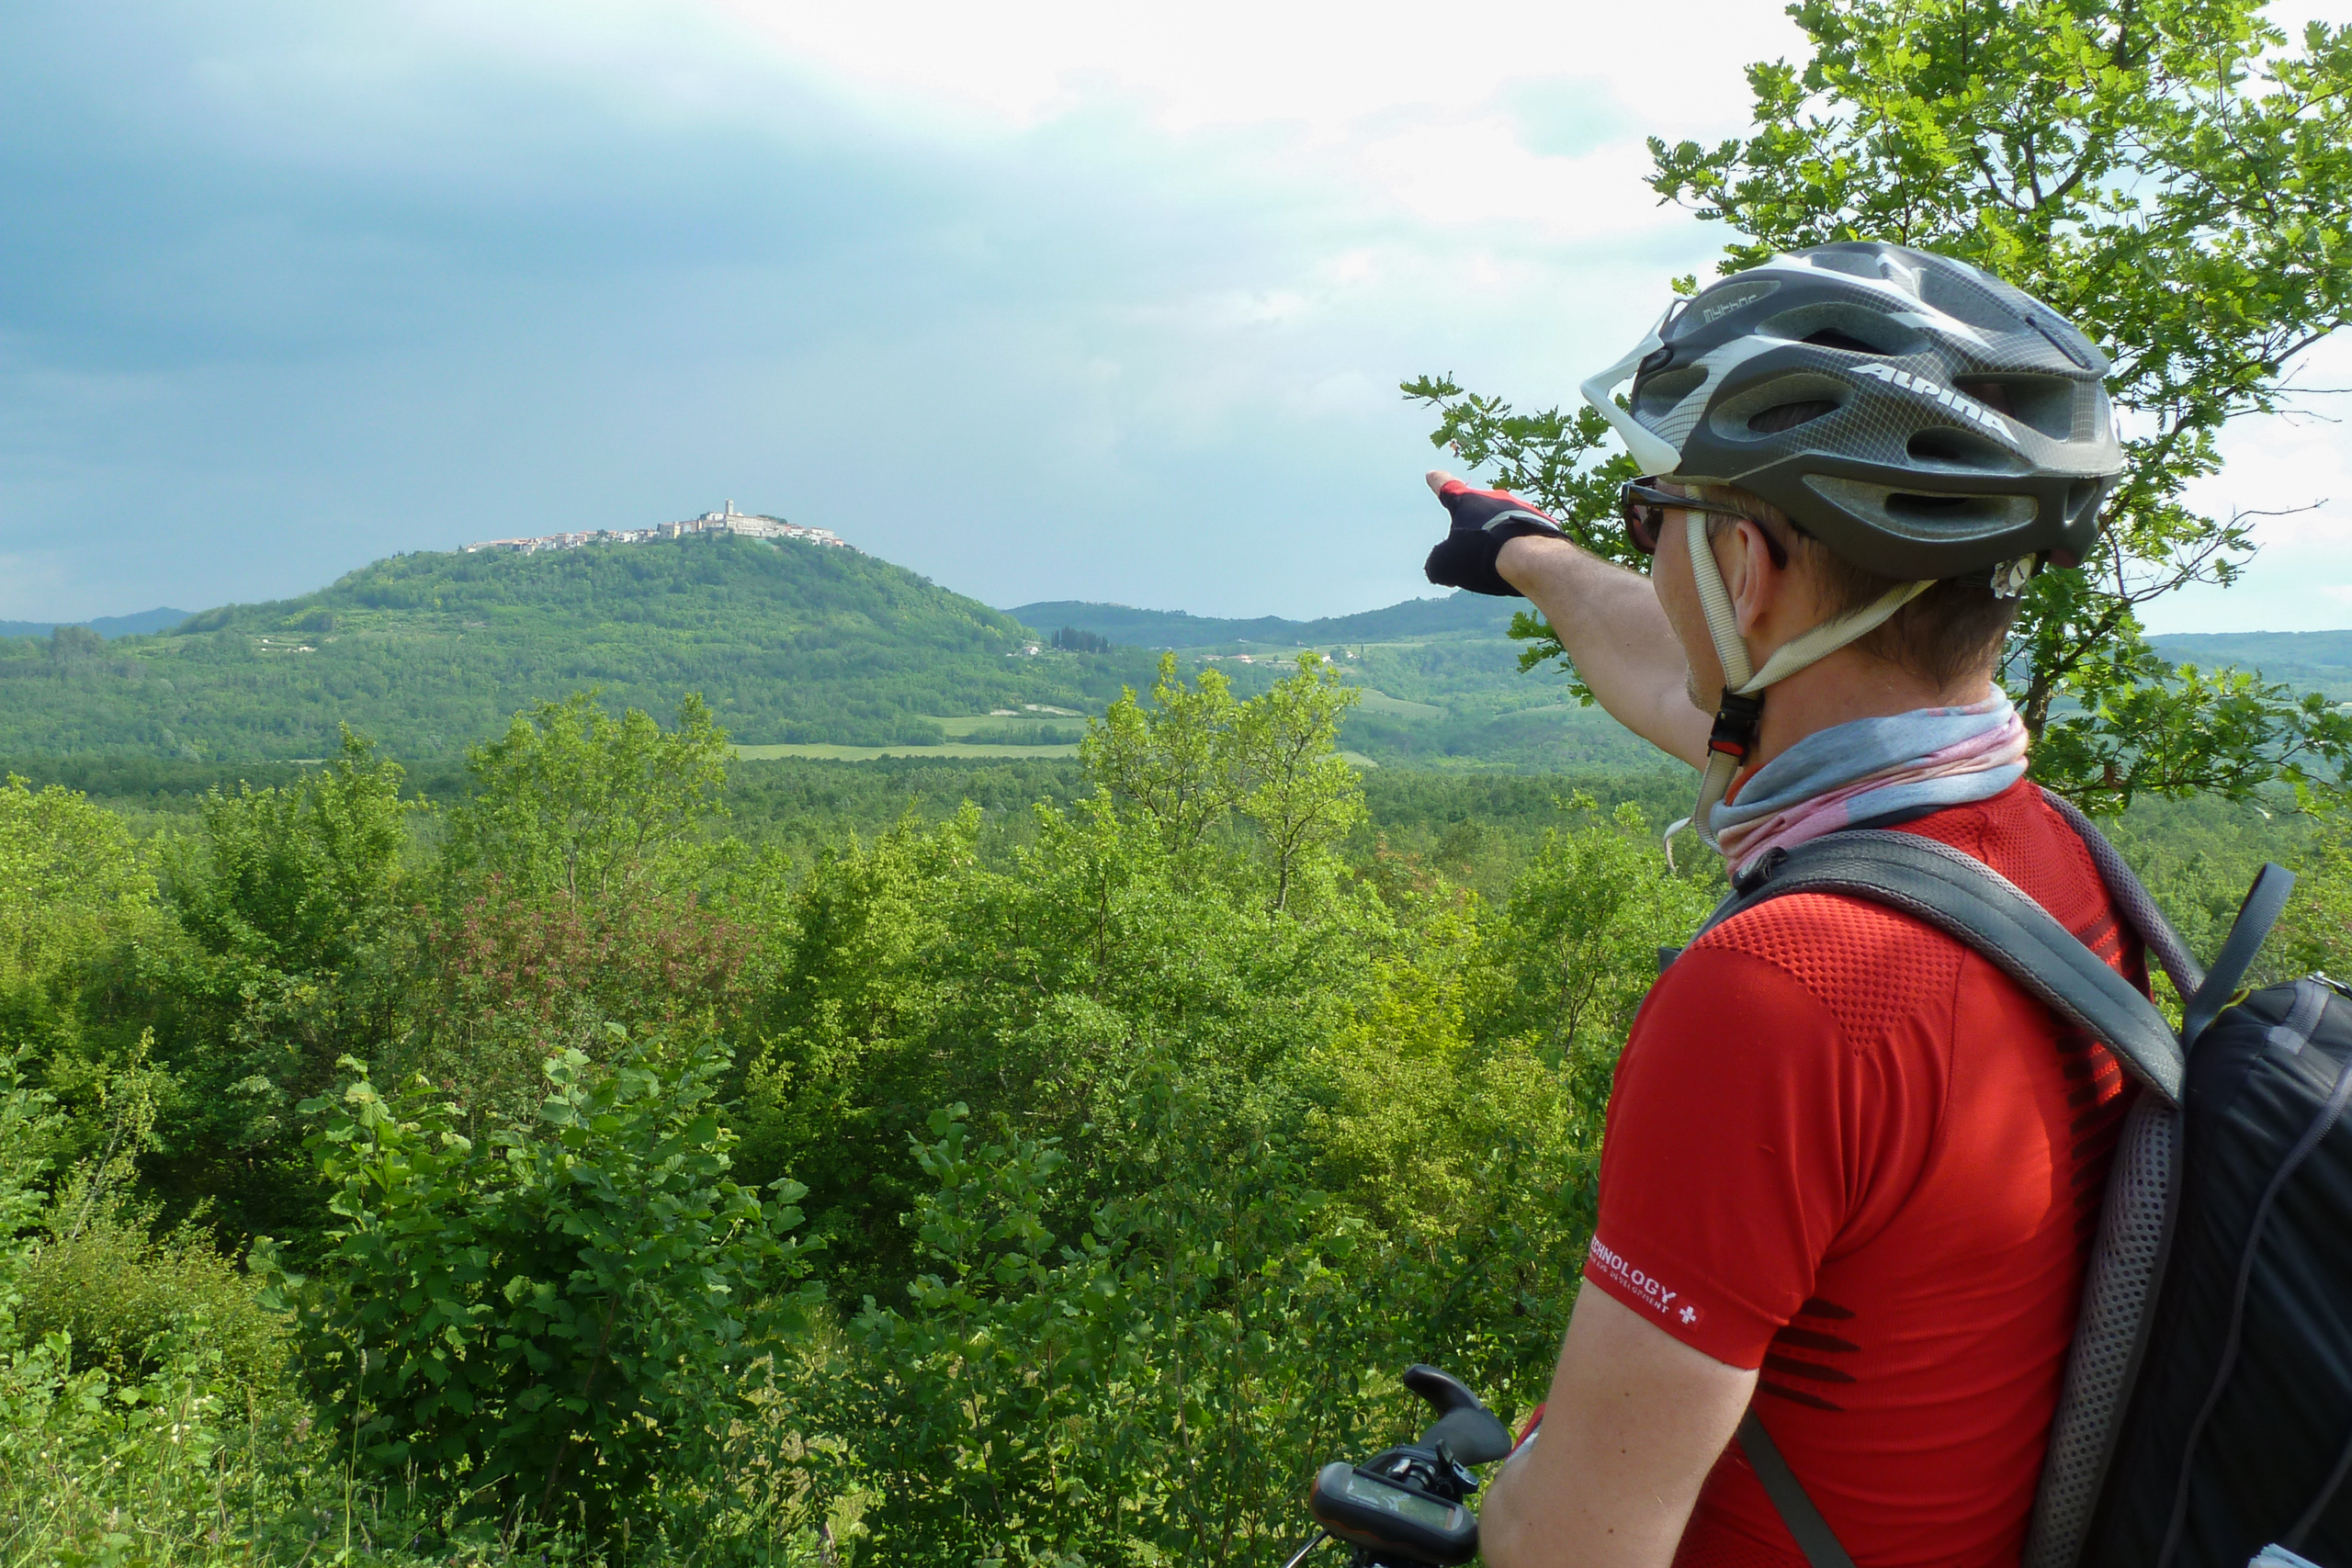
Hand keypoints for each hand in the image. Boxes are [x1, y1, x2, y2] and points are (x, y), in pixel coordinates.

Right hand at [1420, 470, 1566, 596]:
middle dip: (1474, 527)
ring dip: (1499, 539)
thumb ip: (1436, 563)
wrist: (1528, 559)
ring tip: (1498, 565)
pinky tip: (1519, 565)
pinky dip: (1519, 546)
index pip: (1445, 486)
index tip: (1433, 475)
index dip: (1438, 482)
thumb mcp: (1445, 564)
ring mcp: (1520, 507)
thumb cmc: (1481, 555)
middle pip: (1478, 510)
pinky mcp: (1541, 522)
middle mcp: (1493, 497)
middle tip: (1472, 553)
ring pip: (1503, 522)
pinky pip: (1524, 533)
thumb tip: (1440, 567)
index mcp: (1465, 501)